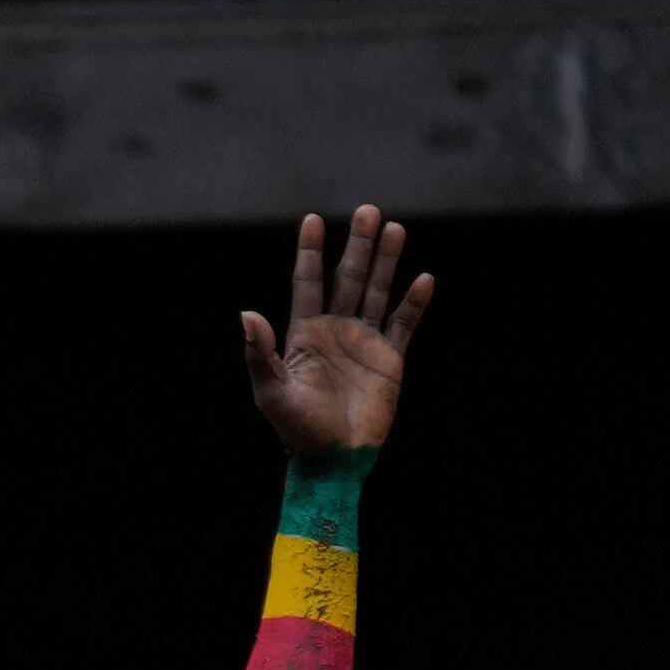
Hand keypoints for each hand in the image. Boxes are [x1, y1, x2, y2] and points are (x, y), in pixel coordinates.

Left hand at [239, 207, 424, 457]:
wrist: (333, 458)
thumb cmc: (297, 429)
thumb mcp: (271, 391)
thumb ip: (260, 353)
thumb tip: (245, 314)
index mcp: (304, 334)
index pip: (308, 283)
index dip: (310, 252)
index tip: (312, 220)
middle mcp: (335, 331)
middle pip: (347, 278)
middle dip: (357, 245)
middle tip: (368, 210)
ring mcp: (364, 342)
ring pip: (376, 292)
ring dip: (386, 262)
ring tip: (395, 229)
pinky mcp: (390, 359)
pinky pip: (404, 324)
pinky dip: (414, 303)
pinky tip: (423, 279)